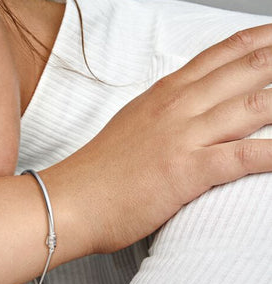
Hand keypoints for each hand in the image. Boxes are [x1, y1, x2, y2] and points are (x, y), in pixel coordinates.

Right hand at [42, 24, 271, 253]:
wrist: (71, 200)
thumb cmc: (100, 171)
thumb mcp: (133, 125)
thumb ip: (165, 112)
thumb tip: (191, 112)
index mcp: (165, 93)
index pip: (222, 54)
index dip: (261, 41)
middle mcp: (178, 106)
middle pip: (247, 71)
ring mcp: (182, 136)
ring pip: (255, 106)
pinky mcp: (186, 170)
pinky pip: (245, 156)